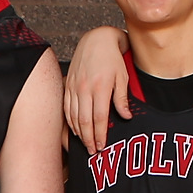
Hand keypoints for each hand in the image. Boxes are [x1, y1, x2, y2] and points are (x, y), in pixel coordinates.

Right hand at [64, 27, 132, 153]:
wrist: (96, 40)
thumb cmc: (112, 58)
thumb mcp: (123, 78)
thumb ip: (122, 99)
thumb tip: (126, 117)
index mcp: (100, 87)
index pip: (99, 118)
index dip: (100, 134)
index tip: (102, 146)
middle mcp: (84, 88)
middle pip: (84, 121)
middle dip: (88, 139)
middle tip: (93, 152)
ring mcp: (74, 87)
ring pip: (73, 116)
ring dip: (78, 133)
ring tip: (84, 144)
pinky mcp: (68, 85)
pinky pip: (66, 108)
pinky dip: (69, 121)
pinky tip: (75, 129)